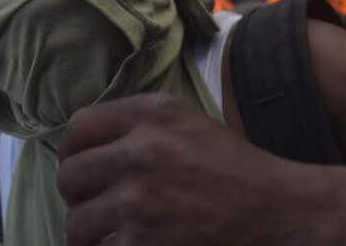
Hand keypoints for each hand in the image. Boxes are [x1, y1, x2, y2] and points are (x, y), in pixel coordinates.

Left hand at [56, 93, 334, 245]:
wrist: (277, 209)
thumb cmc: (233, 168)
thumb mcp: (189, 124)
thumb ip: (139, 124)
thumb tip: (83, 143)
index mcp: (153, 113)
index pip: (78, 127)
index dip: (73, 151)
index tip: (82, 168)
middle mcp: (142, 149)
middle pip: (69, 175)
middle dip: (79, 196)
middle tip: (98, 206)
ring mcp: (140, 198)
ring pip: (76, 222)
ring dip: (91, 232)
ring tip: (115, 232)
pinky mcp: (143, 241)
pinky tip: (135, 243)